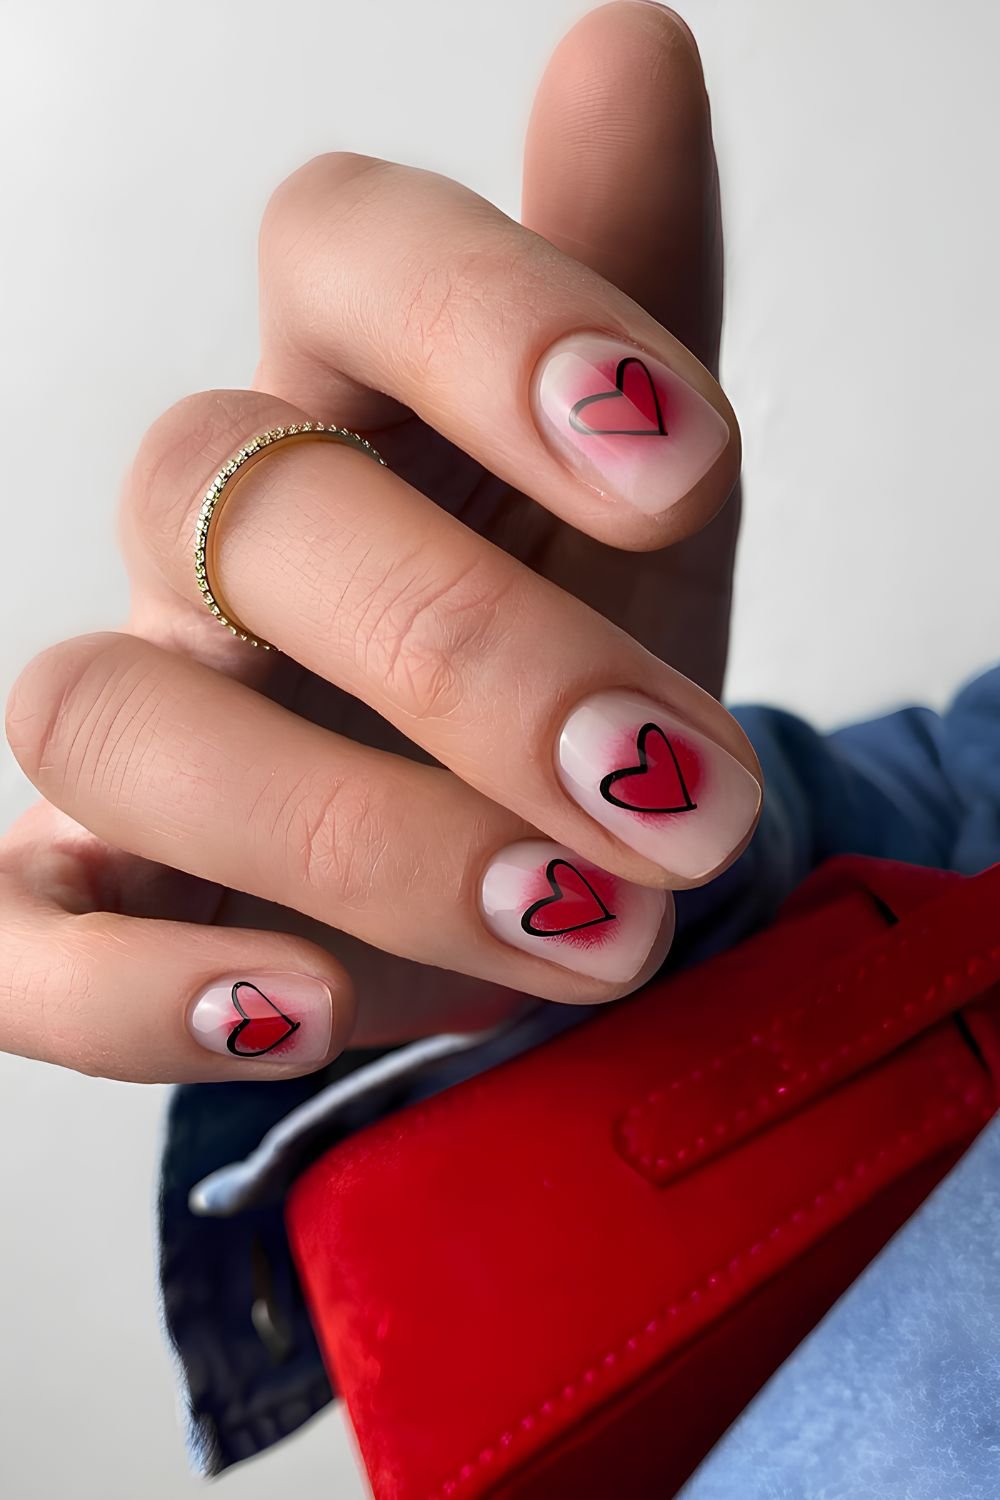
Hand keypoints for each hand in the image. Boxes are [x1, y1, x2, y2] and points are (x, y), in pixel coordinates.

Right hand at [2, 2, 758, 1080]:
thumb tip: (632, 45)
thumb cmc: (592, 654)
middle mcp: (214, 545)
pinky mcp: (89, 901)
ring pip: (111, 720)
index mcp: (350, 401)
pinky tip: (294, 1010)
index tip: (672, 459)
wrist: (553, 857)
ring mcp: (143, 720)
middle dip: (474, 656)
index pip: (336, 244)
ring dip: (350, 835)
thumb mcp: (649, 498)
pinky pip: (18, 941)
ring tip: (573, 923)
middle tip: (669, 791)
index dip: (491, 321)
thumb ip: (638, 296)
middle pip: (236, 502)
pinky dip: (138, 990)